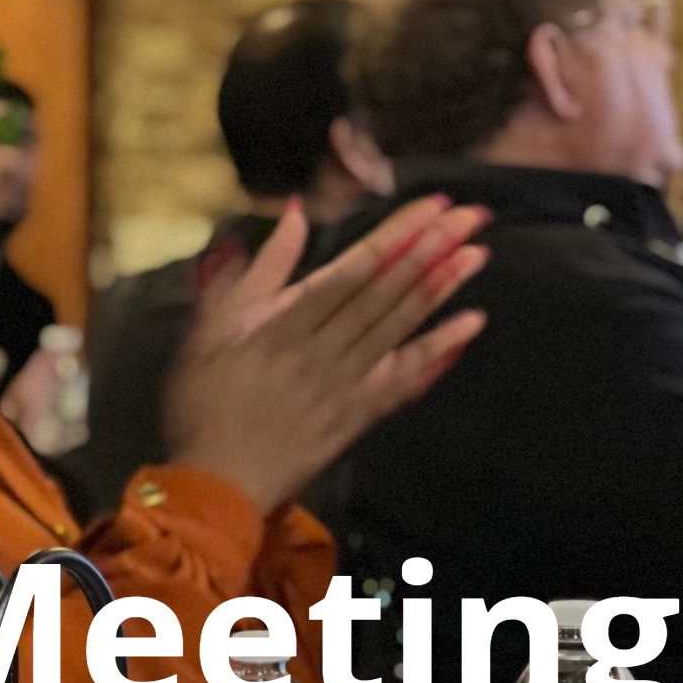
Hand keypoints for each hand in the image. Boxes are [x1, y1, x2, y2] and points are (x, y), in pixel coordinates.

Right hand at [162, 194, 488, 511]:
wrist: (217, 478)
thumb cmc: (205, 399)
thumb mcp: (214, 326)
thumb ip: (260, 269)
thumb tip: (295, 212)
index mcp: (289, 321)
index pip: (356, 267)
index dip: (398, 234)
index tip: (434, 205)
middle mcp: (326, 347)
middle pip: (387, 291)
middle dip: (433, 250)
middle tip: (474, 217)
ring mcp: (348, 383)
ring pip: (401, 326)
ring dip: (442, 289)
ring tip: (478, 254)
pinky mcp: (360, 415)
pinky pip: (406, 378)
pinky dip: (440, 351)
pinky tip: (472, 325)